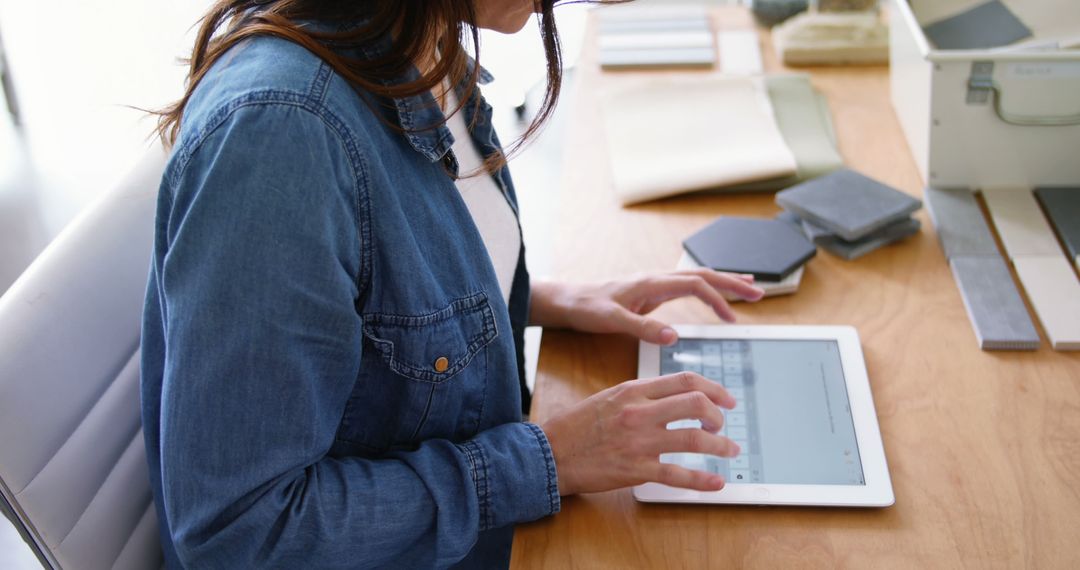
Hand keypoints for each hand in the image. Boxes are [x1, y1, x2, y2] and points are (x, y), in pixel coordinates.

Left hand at [530, 270, 764, 344]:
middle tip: (760, 294)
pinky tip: (716, 296)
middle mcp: (656, 279)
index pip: (695, 285)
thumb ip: (642, 328)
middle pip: (704, 275)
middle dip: (733, 283)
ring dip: (724, 282)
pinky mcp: (651, 293)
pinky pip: (688, 286)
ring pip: (698, 277)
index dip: (717, 298)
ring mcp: (655, 284)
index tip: (732, 318)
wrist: (567, 300)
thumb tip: (675, 336)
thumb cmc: (586, 309)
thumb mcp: (612, 321)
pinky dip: (708, 289)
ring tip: (751, 288)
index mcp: (651, 283)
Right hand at [540, 372, 739, 495]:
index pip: (685, 380)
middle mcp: (640, 412)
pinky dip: (702, 480)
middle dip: (718, 415)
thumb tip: (673, 398)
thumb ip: (641, 395)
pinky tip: (716, 482)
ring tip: (729, 451)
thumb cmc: (577, 426)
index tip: (726, 399)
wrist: (550, 453)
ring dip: (719, 446)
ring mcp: (639, 441)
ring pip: (694, 439)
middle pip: (696, 404)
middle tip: (723, 425)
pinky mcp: (635, 469)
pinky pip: (676, 474)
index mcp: (634, 390)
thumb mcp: (610, 397)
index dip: (714, 389)